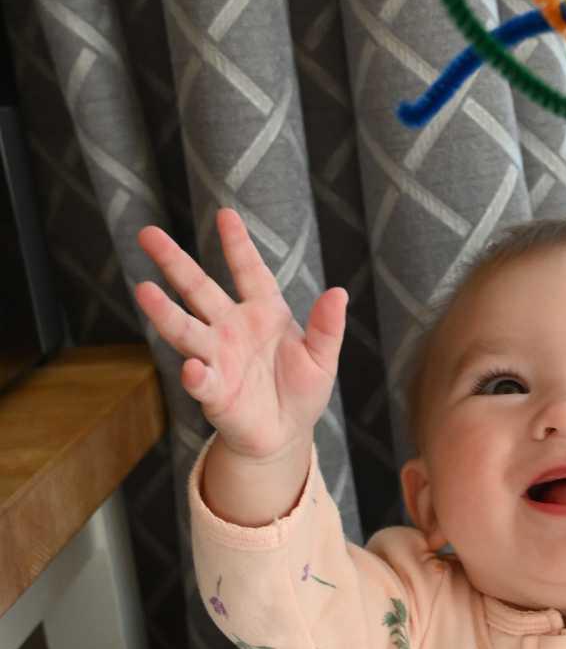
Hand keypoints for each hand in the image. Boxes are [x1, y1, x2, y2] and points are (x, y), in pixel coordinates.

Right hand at [135, 210, 346, 461]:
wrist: (285, 433)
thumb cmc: (301, 391)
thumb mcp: (321, 357)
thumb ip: (326, 327)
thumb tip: (339, 293)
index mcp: (262, 313)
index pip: (249, 272)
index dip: (238, 245)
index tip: (226, 215)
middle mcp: (231, 329)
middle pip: (198, 289)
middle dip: (174, 262)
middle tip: (147, 234)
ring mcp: (218, 357)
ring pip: (187, 329)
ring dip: (166, 312)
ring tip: (144, 291)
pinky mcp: (214, 392)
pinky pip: (202, 380)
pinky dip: (197, 375)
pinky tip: (193, 368)